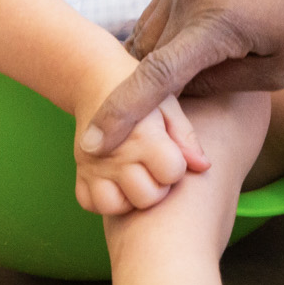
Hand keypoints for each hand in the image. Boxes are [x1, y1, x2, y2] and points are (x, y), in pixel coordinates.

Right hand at [72, 89, 208, 214]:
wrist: (96, 78)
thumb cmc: (142, 91)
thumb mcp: (168, 105)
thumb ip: (186, 137)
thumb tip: (204, 167)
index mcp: (143, 136)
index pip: (172, 173)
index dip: (177, 167)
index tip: (172, 154)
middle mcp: (117, 154)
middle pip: (147, 197)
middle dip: (158, 186)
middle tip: (155, 168)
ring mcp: (94, 164)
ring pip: (114, 206)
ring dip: (129, 198)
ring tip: (135, 178)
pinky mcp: (79, 171)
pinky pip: (89, 203)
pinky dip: (102, 198)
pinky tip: (115, 182)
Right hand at [80, 0, 283, 154]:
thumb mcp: (280, 68)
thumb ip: (222, 86)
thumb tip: (177, 96)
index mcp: (214, 23)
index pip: (152, 78)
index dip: (118, 116)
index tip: (90, 147)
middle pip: (141, 63)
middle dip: (139, 101)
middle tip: (155, 136)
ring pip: (142, 41)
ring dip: (147, 72)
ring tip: (171, 100)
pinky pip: (154, 20)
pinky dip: (158, 47)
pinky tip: (182, 63)